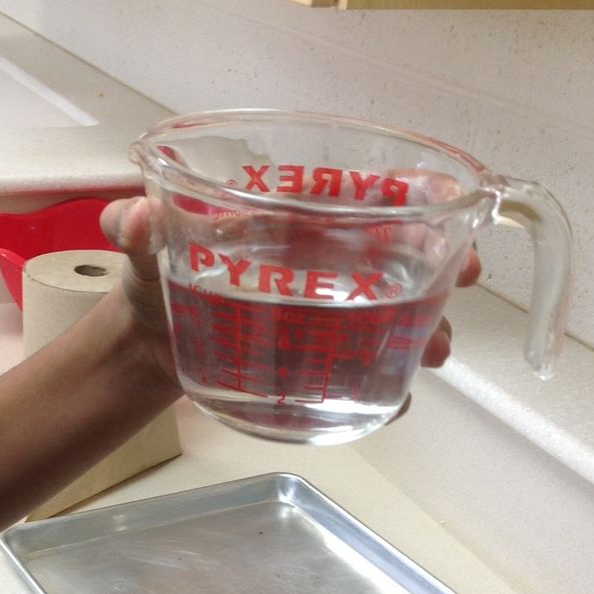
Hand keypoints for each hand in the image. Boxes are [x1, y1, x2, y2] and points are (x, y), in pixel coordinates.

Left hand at [99, 191, 481, 383]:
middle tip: (461, 281)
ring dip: (422, 326)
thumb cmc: (152, 277)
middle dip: (437, 260)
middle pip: (396, 249)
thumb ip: (135, 228)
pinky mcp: (315, 356)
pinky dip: (386, 381)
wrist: (144, 345)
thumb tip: (132, 218)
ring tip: (431, 354)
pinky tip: (397, 402)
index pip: (359, 191)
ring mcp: (322, 309)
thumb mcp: (143, 247)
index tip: (444, 196)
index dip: (410, 191)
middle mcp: (318, 257)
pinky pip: (364, 364)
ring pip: (392, 308)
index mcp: (288, 215)